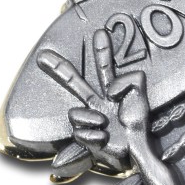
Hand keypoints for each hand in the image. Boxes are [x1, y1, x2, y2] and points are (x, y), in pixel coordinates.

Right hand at [37, 29, 149, 174]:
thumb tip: (111, 85)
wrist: (137, 150)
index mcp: (110, 93)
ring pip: (76, 113)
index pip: (105, 69)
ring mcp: (90, 120)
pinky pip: (81, 132)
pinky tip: (105, 139)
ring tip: (106, 126)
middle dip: (59, 69)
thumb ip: (133, 81)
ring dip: (92, 119)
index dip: (103, 52)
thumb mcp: (141, 99)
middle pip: (74, 83)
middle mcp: (97, 104)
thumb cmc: (137, 126)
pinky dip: (95, 136)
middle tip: (43, 55)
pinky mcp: (86, 137)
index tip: (100, 34)